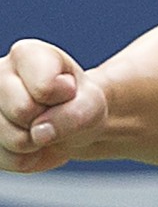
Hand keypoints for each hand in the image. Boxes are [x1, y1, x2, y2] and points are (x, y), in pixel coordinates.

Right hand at [0, 39, 106, 172]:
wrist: (70, 123)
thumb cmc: (80, 103)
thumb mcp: (91, 104)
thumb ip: (73, 114)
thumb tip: (39, 133)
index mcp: (26, 54)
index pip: (45, 86)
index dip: (64, 96)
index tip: (68, 90)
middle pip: (23, 111)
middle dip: (48, 119)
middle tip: (54, 111)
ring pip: (14, 139)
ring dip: (38, 142)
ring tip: (44, 126)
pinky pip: (8, 159)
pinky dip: (27, 157)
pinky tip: (32, 142)